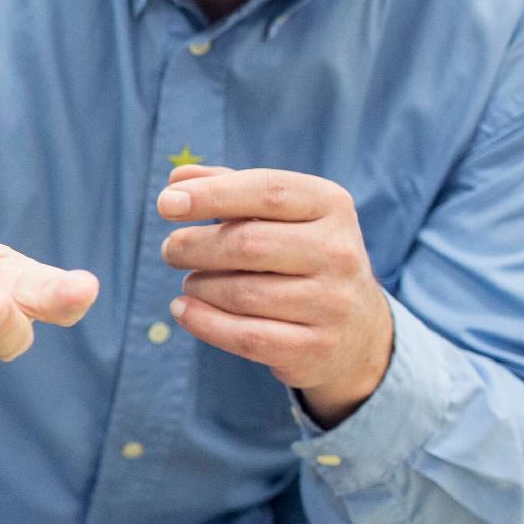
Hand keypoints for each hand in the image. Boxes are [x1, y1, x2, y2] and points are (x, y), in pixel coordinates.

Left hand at [158, 164, 390, 426]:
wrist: (358, 330)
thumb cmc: (302, 257)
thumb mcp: (282, 214)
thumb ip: (231, 189)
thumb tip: (177, 177)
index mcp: (331, 205)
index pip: (267, 192)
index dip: (211, 195)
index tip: (165, 203)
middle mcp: (339, 252)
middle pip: (247, 244)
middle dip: (194, 246)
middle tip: (171, 250)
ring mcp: (332, 303)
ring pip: (241, 293)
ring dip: (199, 285)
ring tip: (191, 281)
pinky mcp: (316, 347)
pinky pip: (245, 336)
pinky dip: (203, 322)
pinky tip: (183, 309)